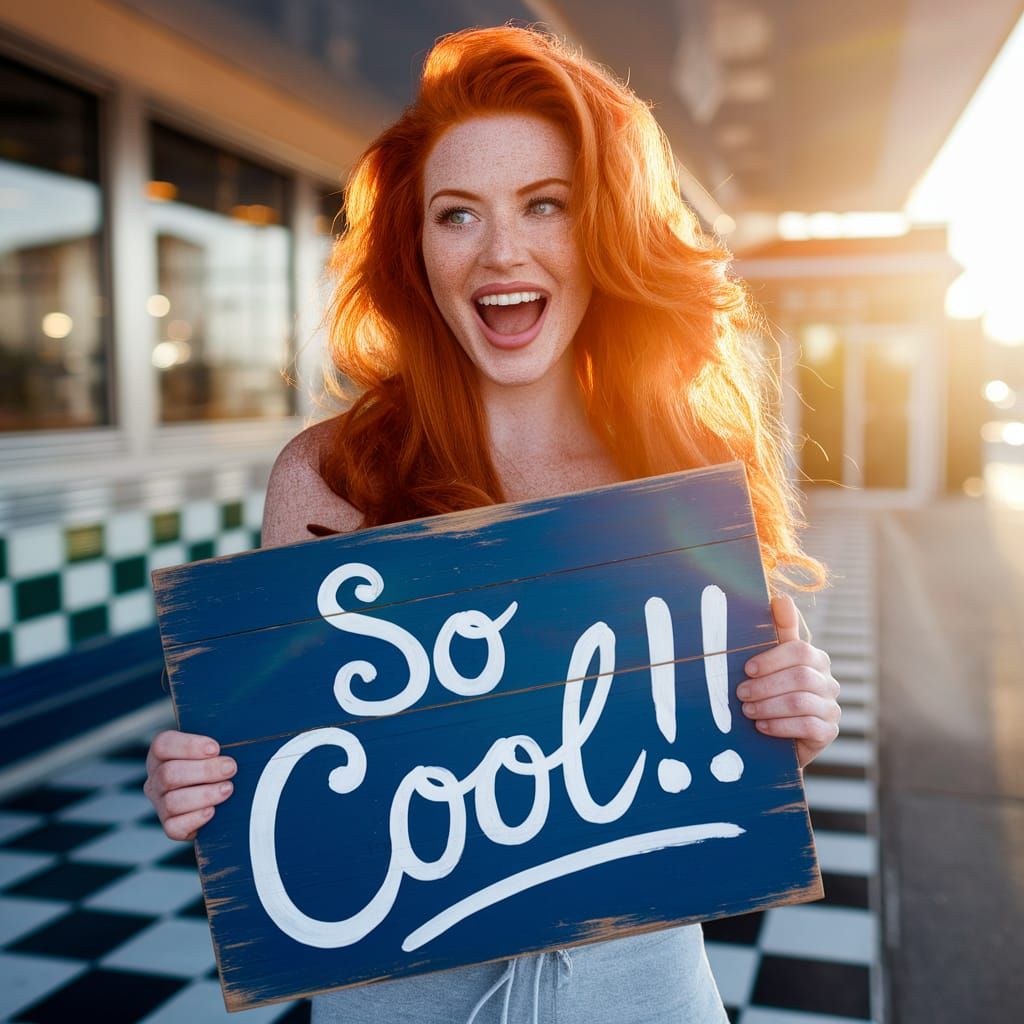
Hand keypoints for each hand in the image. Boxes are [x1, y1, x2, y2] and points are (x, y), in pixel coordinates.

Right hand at [144, 730, 236, 840]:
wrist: (223, 796)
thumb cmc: (220, 763)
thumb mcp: (217, 747)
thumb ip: (223, 737)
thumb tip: (240, 729)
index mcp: (162, 754)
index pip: (162, 745)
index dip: (189, 746)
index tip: (215, 748)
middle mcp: (156, 779)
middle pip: (168, 774)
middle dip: (204, 771)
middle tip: (230, 768)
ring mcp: (160, 804)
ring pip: (172, 801)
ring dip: (204, 794)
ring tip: (228, 788)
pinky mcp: (170, 826)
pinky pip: (174, 827)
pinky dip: (195, 819)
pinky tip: (212, 811)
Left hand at [737, 594, 840, 768]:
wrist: (777, 737)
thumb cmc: (771, 691)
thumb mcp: (772, 661)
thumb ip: (779, 631)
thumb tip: (782, 598)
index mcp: (816, 659)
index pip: (800, 650)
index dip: (772, 659)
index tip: (748, 669)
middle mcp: (829, 682)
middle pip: (799, 677)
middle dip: (765, 685)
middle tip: (741, 693)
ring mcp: (831, 707)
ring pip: (800, 702)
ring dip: (768, 705)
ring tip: (747, 710)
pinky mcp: (829, 731)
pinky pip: (807, 726)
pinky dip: (779, 725)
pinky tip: (761, 726)